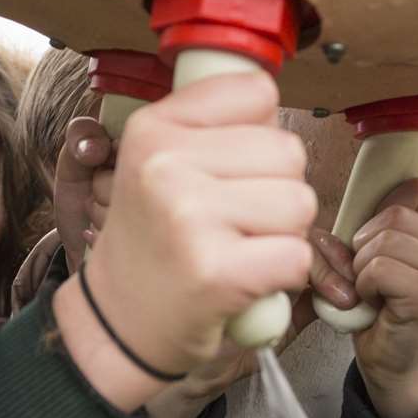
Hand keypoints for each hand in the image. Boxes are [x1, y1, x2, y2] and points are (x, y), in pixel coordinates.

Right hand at [54, 71, 314, 412]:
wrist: (117, 325)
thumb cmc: (154, 246)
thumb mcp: (158, 166)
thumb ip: (212, 128)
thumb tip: (273, 103)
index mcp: (153, 129)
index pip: (257, 92)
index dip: (260, 134)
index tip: (230, 170)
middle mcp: (165, 165)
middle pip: (288, 151)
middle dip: (277, 191)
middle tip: (233, 224)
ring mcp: (189, 217)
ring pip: (300, 203)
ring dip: (284, 235)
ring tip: (238, 251)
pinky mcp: (215, 271)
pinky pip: (296, 256)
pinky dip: (283, 276)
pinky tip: (244, 282)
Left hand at [311, 179, 417, 417]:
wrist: (389, 359)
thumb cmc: (375, 307)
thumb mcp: (359, 261)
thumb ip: (347, 236)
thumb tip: (318, 232)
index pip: (411, 188)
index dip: (378, 210)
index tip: (369, 242)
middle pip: (393, 214)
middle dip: (363, 246)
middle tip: (365, 277)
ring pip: (384, 240)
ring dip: (362, 269)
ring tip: (370, 291)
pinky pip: (380, 268)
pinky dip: (364, 286)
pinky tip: (373, 303)